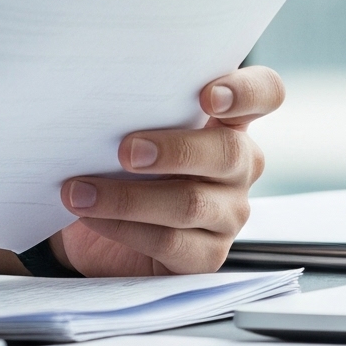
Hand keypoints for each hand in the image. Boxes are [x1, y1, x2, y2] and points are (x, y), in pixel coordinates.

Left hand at [49, 67, 284, 276]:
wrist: (92, 219)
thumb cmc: (117, 158)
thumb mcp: (129, 124)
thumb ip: (136, 106)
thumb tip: (99, 88)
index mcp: (228, 120)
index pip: (264, 94)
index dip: (246, 92)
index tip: (208, 97)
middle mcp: (238, 165)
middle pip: (229, 152)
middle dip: (175, 150)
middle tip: (125, 151)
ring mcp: (228, 213)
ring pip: (191, 203)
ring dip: (128, 196)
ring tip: (80, 190)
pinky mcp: (206, 256)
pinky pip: (169, 242)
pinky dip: (122, 226)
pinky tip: (91, 215)